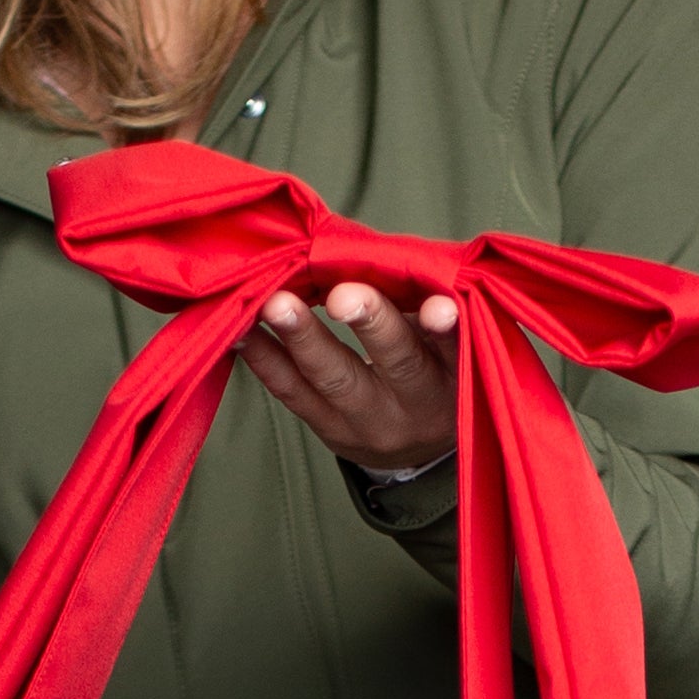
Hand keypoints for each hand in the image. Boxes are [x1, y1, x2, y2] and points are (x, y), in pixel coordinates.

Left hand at [234, 276, 460, 472]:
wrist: (416, 448)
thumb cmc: (433, 370)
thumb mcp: (447, 343)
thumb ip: (424, 301)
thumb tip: (377, 250)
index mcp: (456, 373)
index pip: (455, 346)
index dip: (446, 328)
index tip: (438, 308)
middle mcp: (418, 403)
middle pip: (397, 363)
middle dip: (369, 325)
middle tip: (343, 296)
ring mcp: (370, 422)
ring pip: (335, 379)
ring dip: (302, 338)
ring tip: (275, 304)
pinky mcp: (329, 429)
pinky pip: (292, 393)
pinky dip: (265, 357)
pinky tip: (241, 328)